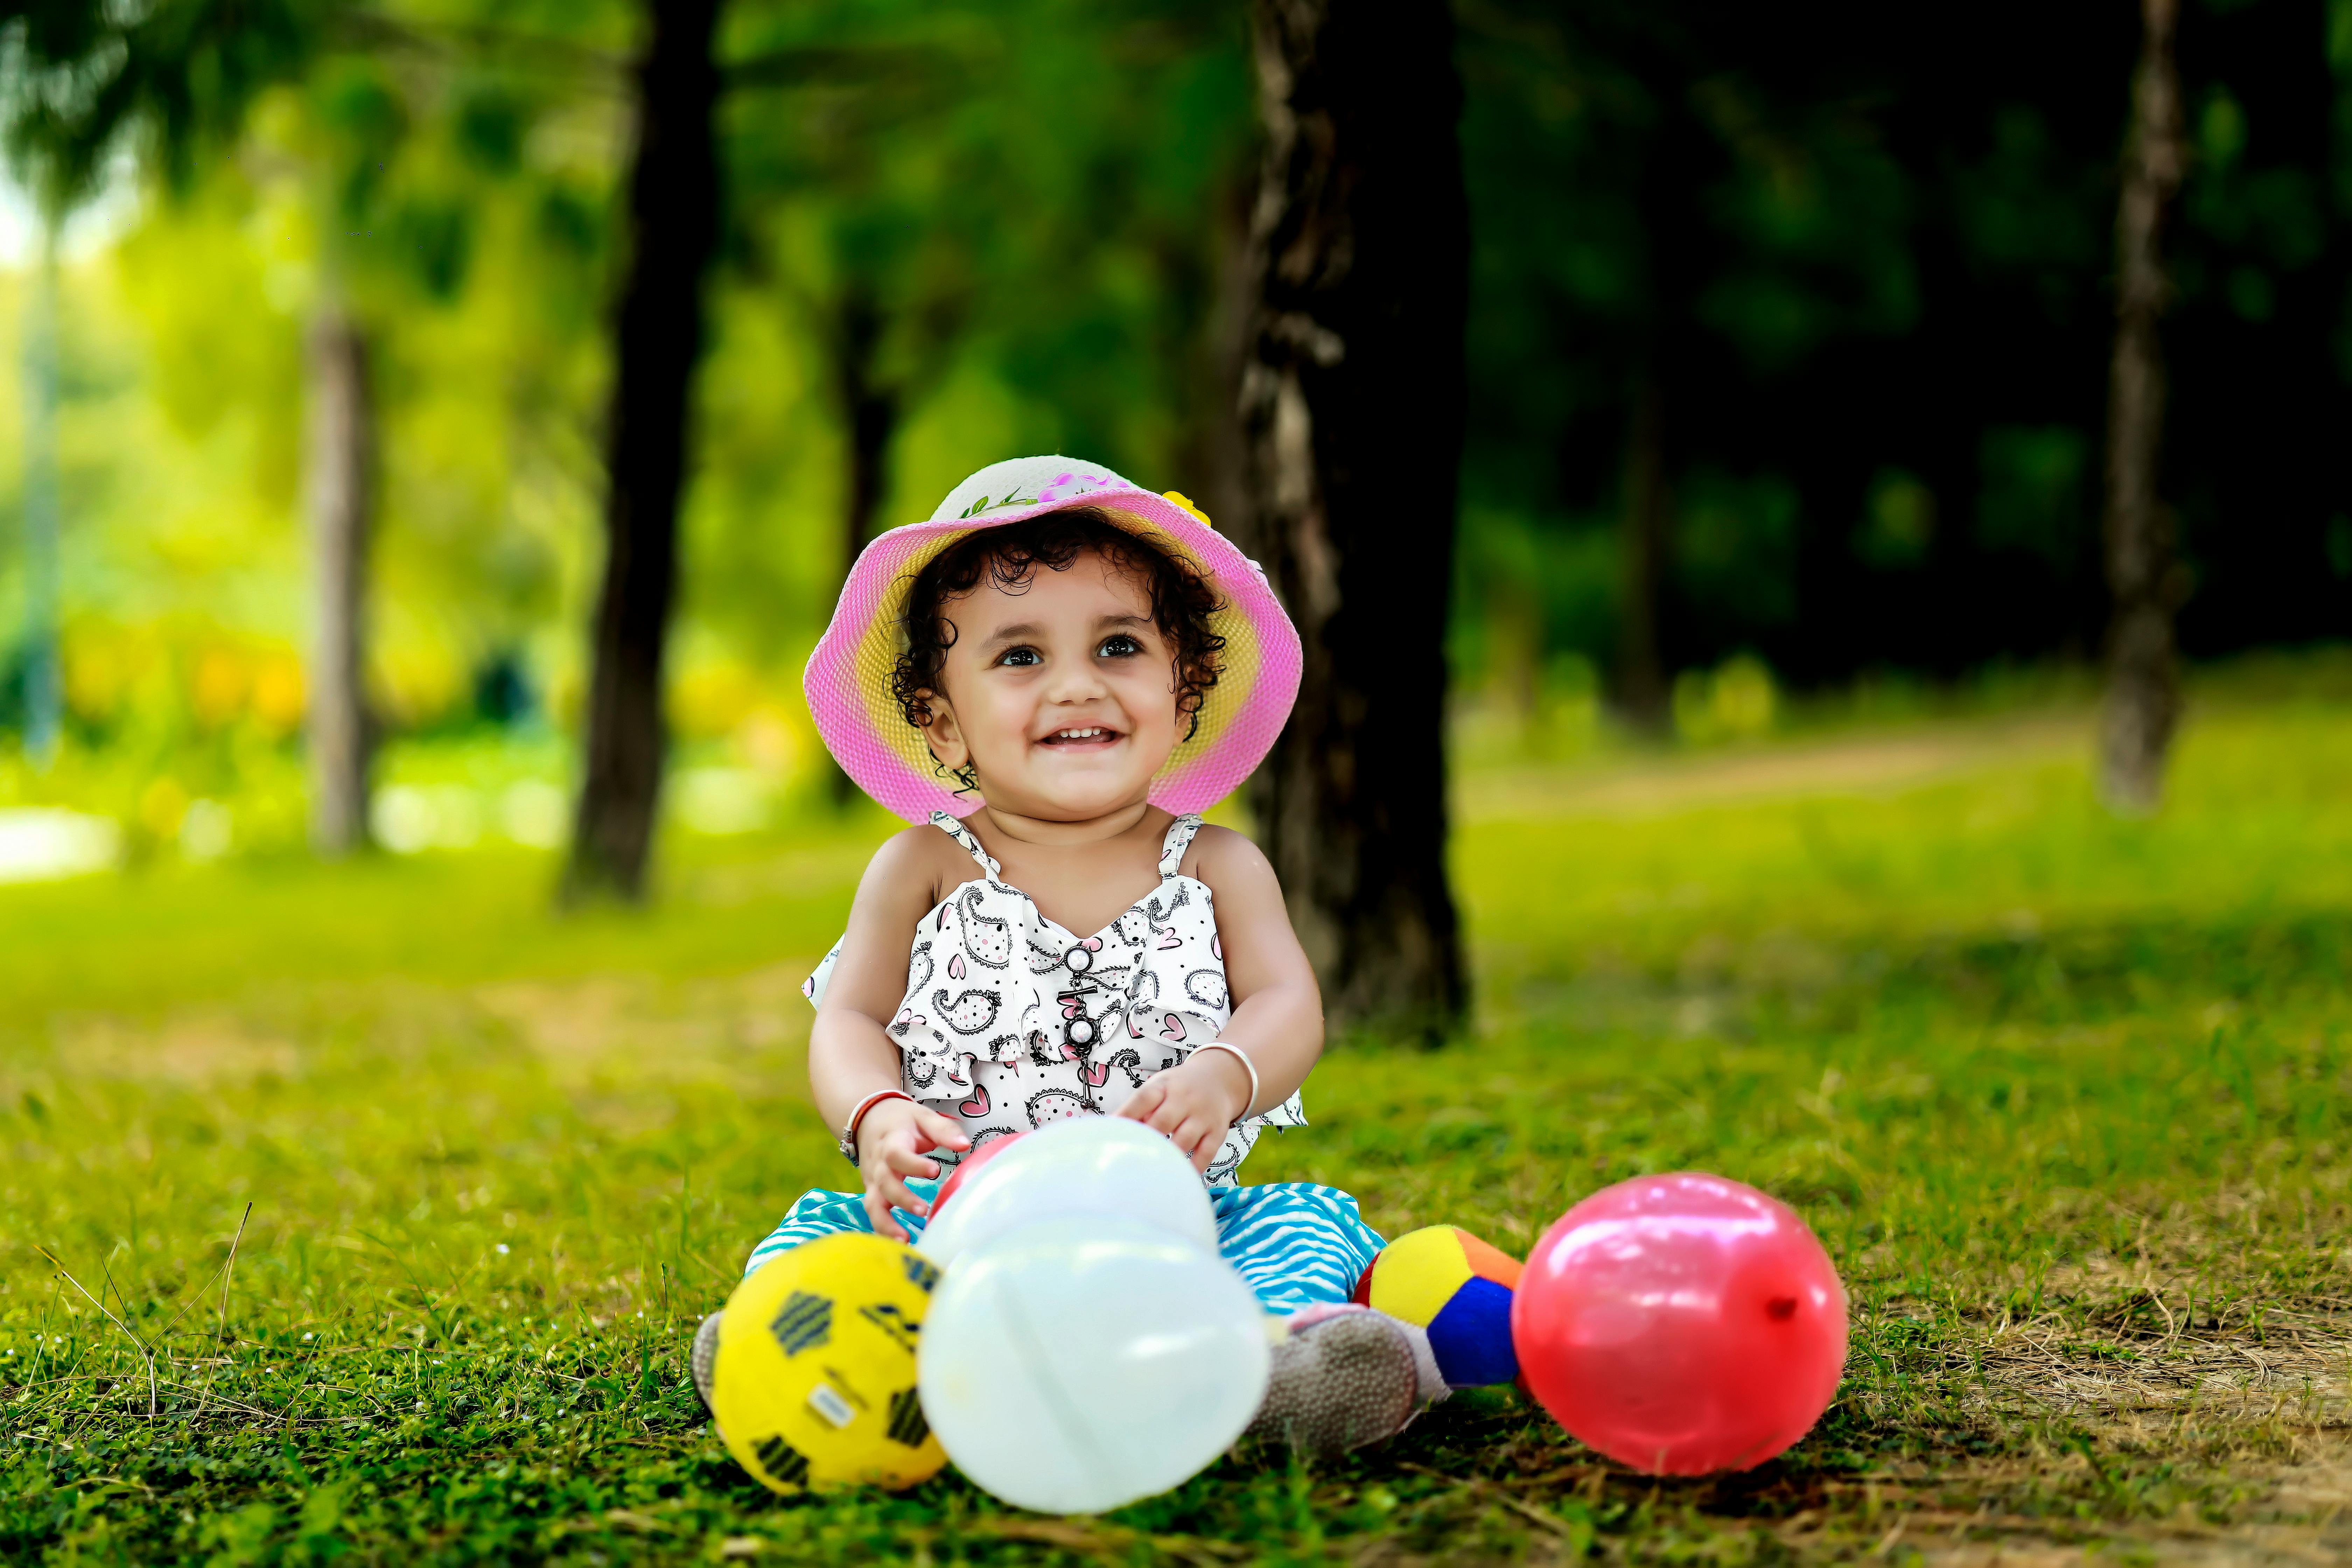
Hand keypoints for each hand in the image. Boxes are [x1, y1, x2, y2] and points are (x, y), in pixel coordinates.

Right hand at [857, 1098, 969, 1240]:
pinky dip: (882, 1229)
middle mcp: (878, 1164)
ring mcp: (872, 1181)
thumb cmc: (902, 1121)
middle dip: (901, 1198)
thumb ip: (943, 1130)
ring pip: (873, 1203)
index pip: (897, 1154)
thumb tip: (965, 1144)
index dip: (913, 1164)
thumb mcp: (922, 1117)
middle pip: (884, 1183)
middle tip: (922, 1210)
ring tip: (905, 1240)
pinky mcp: (872, 1192)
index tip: (935, 1171)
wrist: (868, 1120)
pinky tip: (899, 1244)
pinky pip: (873, 1213)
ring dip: (886, 1223)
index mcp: (891, 1142)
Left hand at [1116, 1050, 1250, 1173]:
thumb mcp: (1159, 1086)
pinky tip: (1182, 1176)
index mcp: (1164, 1086)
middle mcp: (1185, 1099)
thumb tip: (1118, 1130)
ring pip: (1185, 1138)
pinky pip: (1206, 1152)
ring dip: (1169, 1155)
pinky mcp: (1217, 1132)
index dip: (1127, 1115)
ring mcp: (1203, 1116)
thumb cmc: (1178, 1089)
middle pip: (1164, 1120)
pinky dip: (1194, 1166)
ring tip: (1153, 1172)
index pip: (1143, 1099)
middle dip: (1147, 1139)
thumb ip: (1141, 1107)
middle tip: (1131, 1158)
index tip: (1112, 1131)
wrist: (1218, 1080)